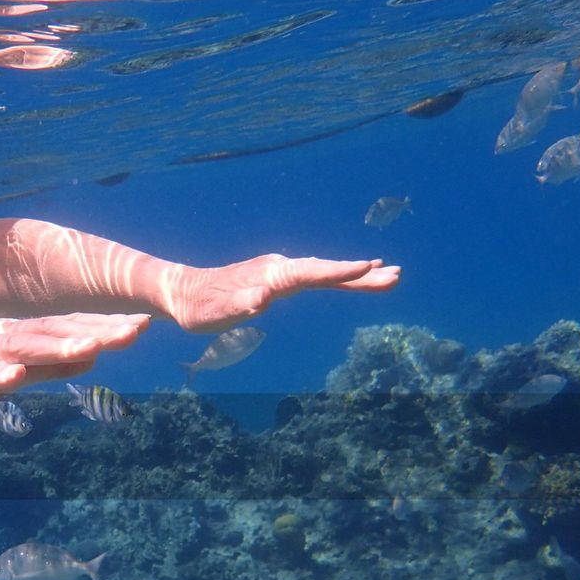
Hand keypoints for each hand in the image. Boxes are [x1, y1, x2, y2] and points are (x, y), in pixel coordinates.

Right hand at [0, 313, 147, 415]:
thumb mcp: (10, 371)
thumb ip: (48, 365)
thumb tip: (94, 356)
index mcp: (14, 335)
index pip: (66, 329)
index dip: (104, 327)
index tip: (144, 323)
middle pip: (52, 333)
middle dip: (94, 331)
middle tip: (136, 329)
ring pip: (17, 350)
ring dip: (54, 348)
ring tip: (91, 347)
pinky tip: (13, 378)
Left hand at [166, 255, 399, 332]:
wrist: (183, 294)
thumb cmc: (200, 308)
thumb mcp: (217, 312)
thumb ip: (240, 304)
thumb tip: (262, 299)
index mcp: (271, 275)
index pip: (311, 273)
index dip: (339, 273)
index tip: (367, 267)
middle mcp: (279, 269)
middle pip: (327, 271)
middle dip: (361, 275)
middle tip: (396, 276)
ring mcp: (280, 272)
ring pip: (325, 272)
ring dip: (357, 275)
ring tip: (389, 275)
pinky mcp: (278, 279)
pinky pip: (316, 277)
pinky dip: (339, 276)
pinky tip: (355, 275)